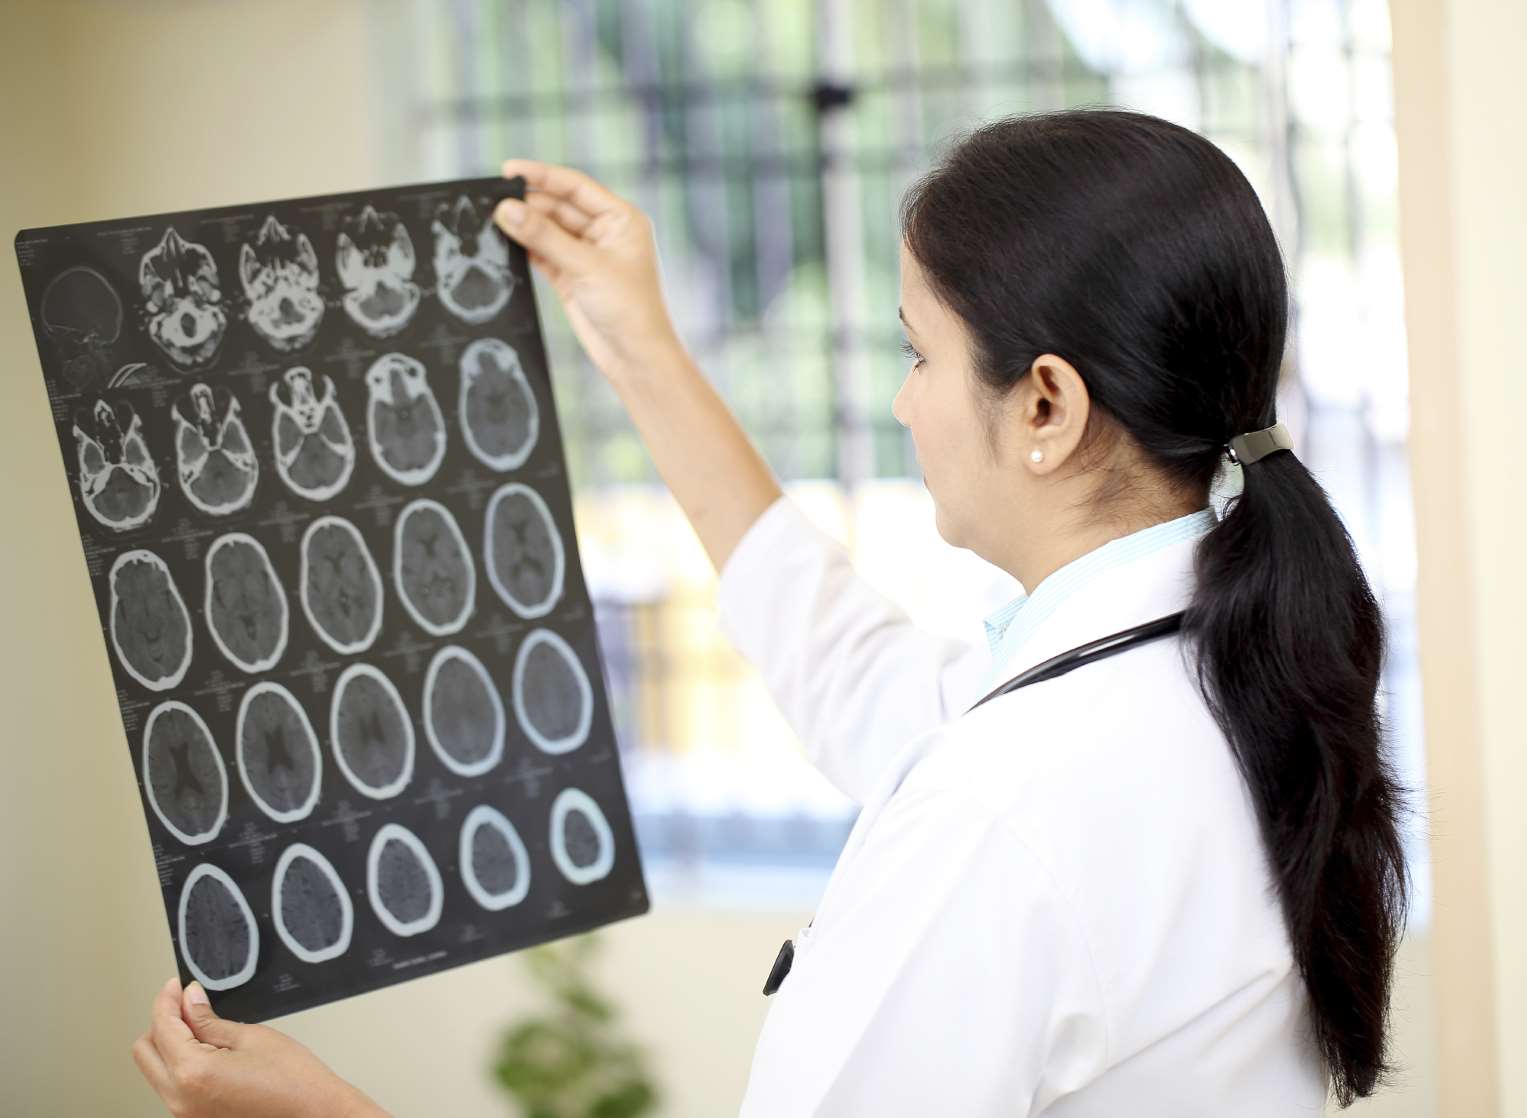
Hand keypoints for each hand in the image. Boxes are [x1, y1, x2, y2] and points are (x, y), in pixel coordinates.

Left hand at [131, 977, 387, 1117]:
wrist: (313, 1114)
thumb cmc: (293, 1081)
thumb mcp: (251, 1037)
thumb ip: (210, 1020)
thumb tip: (189, 1001)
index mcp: (192, 1073)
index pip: (162, 1027)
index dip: (167, 1000)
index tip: (177, 986)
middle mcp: (179, 1099)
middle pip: (145, 1051)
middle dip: (162, 1023)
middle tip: (186, 1003)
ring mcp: (185, 1114)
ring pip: (156, 1070)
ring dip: (171, 1044)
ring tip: (202, 1026)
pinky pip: (173, 1086)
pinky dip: (181, 1064)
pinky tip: (207, 1050)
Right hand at [495, 159, 684, 382]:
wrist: (636, 357)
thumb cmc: (629, 308)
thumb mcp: (585, 266)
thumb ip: (543, 236)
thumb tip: (506, 209)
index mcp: (621, 219)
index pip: (576, 186)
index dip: (542, 176)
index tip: (508, 170)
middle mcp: (605, 233)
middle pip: (558, 206)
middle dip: (528, 203)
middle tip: (492, 200)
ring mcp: (587, 255)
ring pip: (548, 231)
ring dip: (523, 226)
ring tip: (491, 219)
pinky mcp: (571, 277)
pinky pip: (543, 254)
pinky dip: (524, 248)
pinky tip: (503, 242)